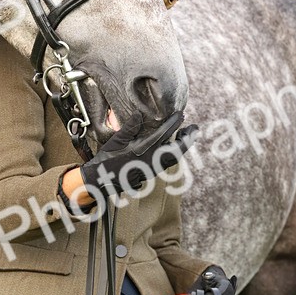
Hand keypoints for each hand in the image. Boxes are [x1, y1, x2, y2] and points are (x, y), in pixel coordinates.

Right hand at [79, 111, 197, 198]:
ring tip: (186, 135)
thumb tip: (139, 114)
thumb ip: (129, 127)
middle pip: (177, 150)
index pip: (164, 134)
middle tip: (194, 128)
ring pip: (174, 158)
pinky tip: (173, 146)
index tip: (181, 114)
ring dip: (182, 146)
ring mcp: (152, 168)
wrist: (102, 181)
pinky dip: (175, 153)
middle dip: (187, 139)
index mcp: (144, 149)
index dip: (174, 123)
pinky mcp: (150, 173)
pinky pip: (168, 162)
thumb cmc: (107, 159)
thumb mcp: (116, 140)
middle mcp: (152, 160)